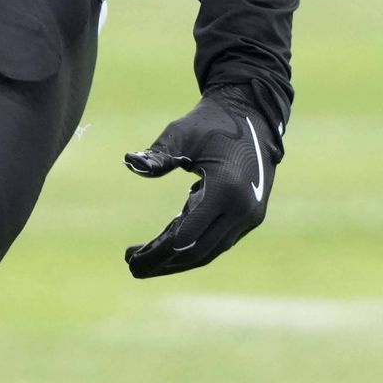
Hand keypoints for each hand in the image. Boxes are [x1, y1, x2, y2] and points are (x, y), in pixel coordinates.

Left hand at [123, 85, 283, 276]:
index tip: (132, 258)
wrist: (251, 115)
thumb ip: (158, 154)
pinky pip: (218, 240)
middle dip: (164, 262)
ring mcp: (249, 216)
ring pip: (210, 250)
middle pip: (199, 251)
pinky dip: (192, 247)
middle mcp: (243, 209)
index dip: (160, 250)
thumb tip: (131, 162)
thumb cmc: (211, 121)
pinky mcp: (249, 216)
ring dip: (177, 260)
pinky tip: (166, 247)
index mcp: (227, 189)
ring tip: (143, 263)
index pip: (189, 233)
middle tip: (132, 267)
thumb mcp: (181, 133)